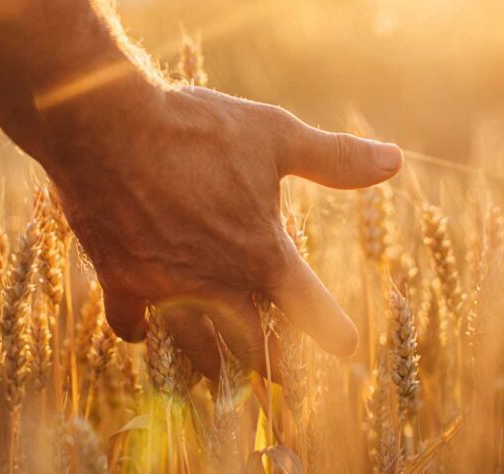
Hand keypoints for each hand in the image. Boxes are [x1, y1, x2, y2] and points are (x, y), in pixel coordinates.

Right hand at [43, 84, 402, 376]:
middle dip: (273, 366)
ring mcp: (166, 290)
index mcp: (262, 254)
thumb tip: (395, 160)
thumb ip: (335, 159)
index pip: (309, 309)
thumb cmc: (197, 128)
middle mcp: (217, 285)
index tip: (348, 348)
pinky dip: (143, 331)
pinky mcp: (121, 282)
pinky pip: (134, 325)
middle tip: (285, 378)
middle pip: (253, 348)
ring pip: (196, 348)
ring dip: (213, 363)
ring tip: (221, 375)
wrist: (108, 124)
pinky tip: (146, 329)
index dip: (332, 331)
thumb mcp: (276, 135)